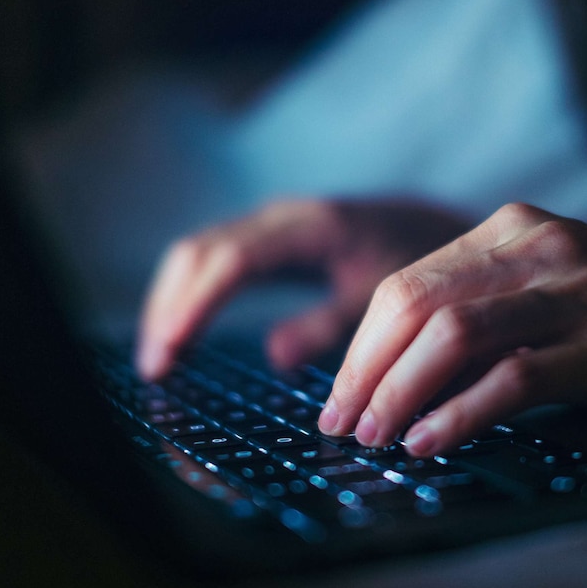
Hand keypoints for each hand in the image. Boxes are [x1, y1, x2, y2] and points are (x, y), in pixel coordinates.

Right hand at [136, 196, 471, 379]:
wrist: (431, 225)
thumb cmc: (414, 263)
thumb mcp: (382, 300)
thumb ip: (332, 326)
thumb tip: (274, 355)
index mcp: (310, 228)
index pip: (232, 260)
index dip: (196, 303)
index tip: (170, 347)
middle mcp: (280, 218)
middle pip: (199, 253)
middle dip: (169, 308)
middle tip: (155, 370)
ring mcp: (269, 224)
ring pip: (197, 254)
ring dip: (170, 303)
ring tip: (158, 361)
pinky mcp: (266, 239)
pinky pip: (211, 260)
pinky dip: (189, 295)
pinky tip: (180, 334)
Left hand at [318, 202, 586, 455]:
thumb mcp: (557, 286)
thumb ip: (487, 309)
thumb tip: (400, 369)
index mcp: (516, 227)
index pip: (408, 281)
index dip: (361, 343)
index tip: (341, 394)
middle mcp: (541, 246)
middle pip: (415, 302)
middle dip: (364, 369)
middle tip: (341, 424)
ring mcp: (580, 290)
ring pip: (454, 333)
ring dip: (398, 392)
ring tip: (374, 438)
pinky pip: (515, 376)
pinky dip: (460, 413)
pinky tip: (429, 444)